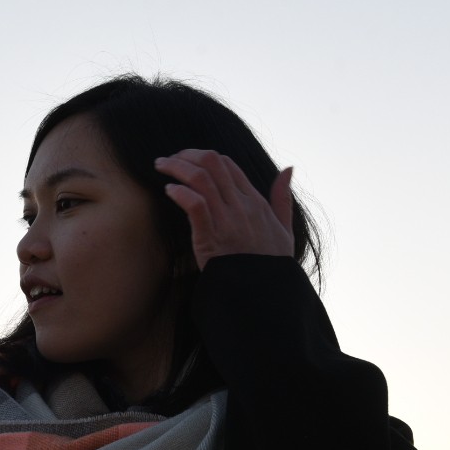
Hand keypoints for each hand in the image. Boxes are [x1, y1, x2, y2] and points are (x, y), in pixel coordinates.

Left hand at [155, 151, 293, 269]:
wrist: (263, 294)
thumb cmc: (270, 265)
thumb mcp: (284, 229)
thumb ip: (283, 198)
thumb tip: (288, 169)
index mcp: (256, 202)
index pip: (228, 164)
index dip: (205, 156)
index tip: (188, 160)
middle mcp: (242, 206)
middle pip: (212, 163)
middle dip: (186, 155)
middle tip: (168, 160)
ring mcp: (227, 221)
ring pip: (200, 178)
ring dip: (177, 167)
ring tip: (162, 167)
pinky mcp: (211, 237)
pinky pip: (195, 205)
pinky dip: (180, 193)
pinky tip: (169, 190)